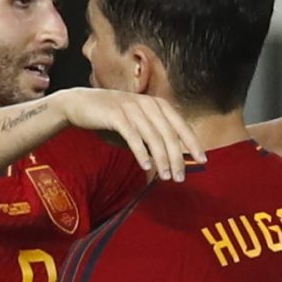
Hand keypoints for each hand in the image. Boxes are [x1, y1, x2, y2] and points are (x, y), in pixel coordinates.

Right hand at [61, 88, 205, 182]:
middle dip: (177, 158)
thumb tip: (174, 162)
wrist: (79, 105)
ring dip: (161, 159)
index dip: (193, 143)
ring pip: (153, 137)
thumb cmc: (111, 120)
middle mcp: (147, 104)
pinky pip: (133, 136)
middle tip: (180, 178)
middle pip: (169, 133)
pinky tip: (146, 166)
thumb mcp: (137, 128)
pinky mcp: (116, 114)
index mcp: (157, 104)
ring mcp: (131, 107)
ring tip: (165, 177)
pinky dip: (141, 152)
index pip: (181, 125)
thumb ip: (153, 141)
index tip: (203, 160)